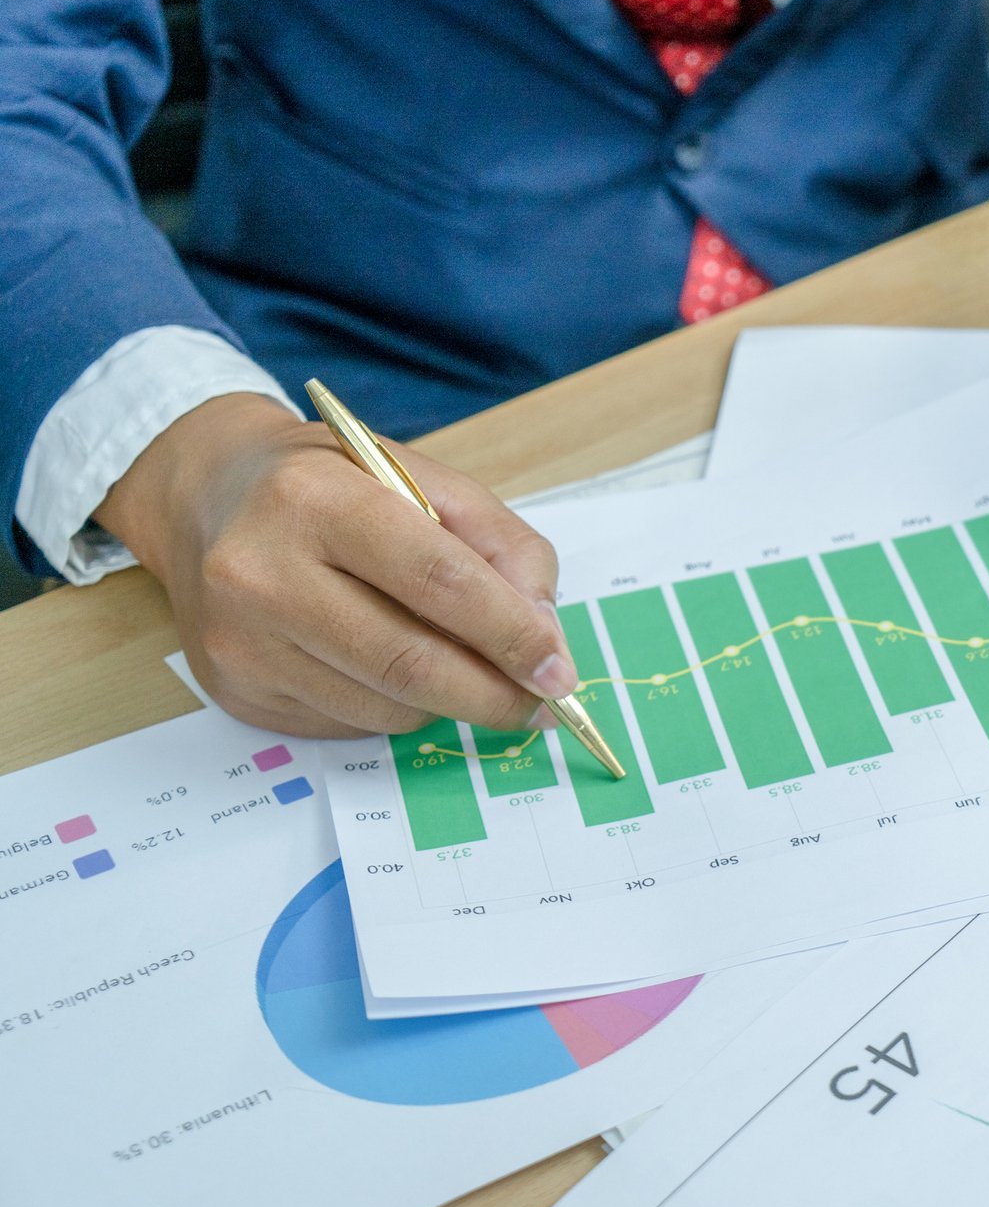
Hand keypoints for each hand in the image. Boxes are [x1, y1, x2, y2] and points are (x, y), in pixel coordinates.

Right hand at [97, 393, 575, 738]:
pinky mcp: (235, 690)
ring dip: (449, 703)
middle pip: (409, 663)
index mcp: (317, 499)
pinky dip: (396, 709)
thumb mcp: (426, 482)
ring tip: (464, 669)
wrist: (210, 498)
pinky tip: (391, 668)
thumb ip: (502, 548)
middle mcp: (261, 571)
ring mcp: (240, 639)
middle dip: (493, 695)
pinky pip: (349, 724)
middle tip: (541, 705)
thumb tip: (544, 640)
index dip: (511, 635)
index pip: (438, 581)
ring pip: (385, 707)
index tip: (559, 672)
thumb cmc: (337, 487)